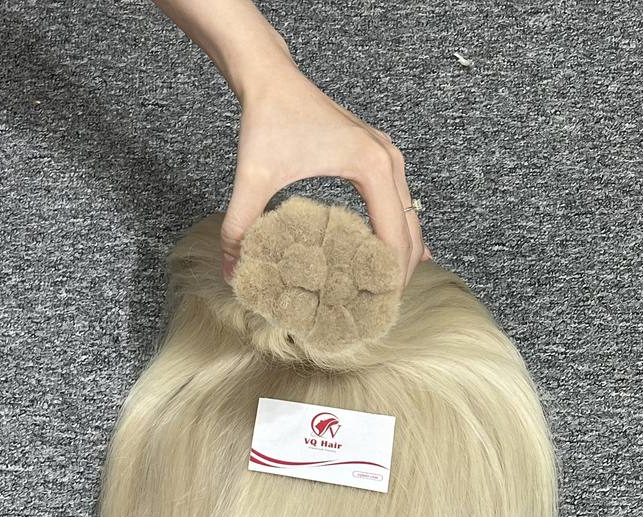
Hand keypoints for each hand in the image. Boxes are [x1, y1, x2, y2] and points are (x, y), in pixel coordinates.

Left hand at [221, 68, 430, 292]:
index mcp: (371, 168)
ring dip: (400, 257)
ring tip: (384, 294)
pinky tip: (397, 260)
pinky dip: (399, 234)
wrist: (271, 77)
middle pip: (410, 233)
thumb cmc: (268, 118)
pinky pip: (400, 205)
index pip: (394, 238)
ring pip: (409, 220)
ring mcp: (388, 158)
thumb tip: (232, 271)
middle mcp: (389, 162)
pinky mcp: (378, 158)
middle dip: (398, 276)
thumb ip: (240, 226)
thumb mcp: (253, 177)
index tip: (378, 311)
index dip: (389, 279)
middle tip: (381, 313)